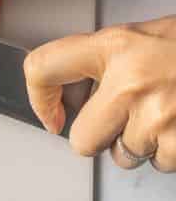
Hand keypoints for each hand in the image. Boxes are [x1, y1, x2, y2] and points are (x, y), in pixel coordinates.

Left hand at [25, 19, 175, 170]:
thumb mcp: (142, 36)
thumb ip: (105, 63)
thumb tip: (72, 97)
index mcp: (113, 47)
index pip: (43, 67)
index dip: (38, 96)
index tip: (49, 114)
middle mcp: (130, 82)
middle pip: (83, 140)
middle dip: (101, 136)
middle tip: (125, 118)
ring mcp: (159, 116)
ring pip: (126, 156)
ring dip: (142, 144)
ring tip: (165, 114)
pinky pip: (160, 164)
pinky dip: (170, 152)